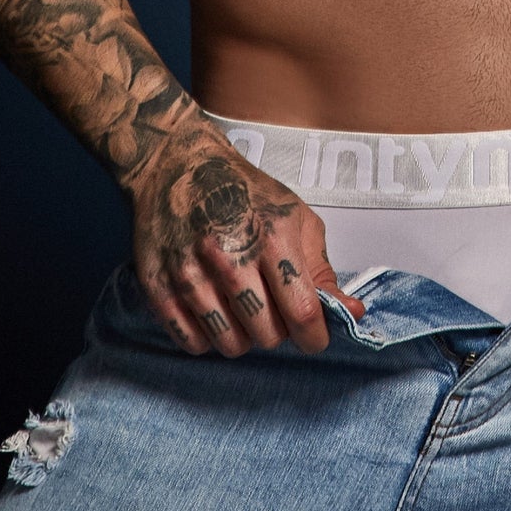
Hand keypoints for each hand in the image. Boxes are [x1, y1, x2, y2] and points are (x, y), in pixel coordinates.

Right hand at [124, 122, 366, 357]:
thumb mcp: (297, 219)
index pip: (301, 312)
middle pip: (266, 333)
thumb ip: (323, 271)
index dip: (315, 337)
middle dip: (279, 331)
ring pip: (230, 343)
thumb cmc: (246, 193)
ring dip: (244, 337)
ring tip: (244, 309)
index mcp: (273, 237)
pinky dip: (208, 337)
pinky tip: (215, 313)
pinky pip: (192, 342)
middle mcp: (231, 257)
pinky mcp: (158, 287)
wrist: (180, 166)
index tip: (315, 339)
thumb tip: (352, 314)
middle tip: (274, 310)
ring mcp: (190, 274)